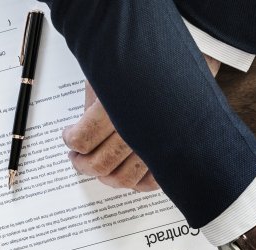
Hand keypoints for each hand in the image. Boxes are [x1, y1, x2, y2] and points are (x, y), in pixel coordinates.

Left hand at [64, 55, 221, 191]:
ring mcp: (157, 147)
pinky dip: (135, 183)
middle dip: (83, 165)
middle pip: (101, 165)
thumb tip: (81, 132)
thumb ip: (94, 107)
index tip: (69, 136)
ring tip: (98, 166)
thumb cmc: (147, 63)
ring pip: (124, 179)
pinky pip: (151, 183)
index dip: (71, 141)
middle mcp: (139, 132)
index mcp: (118, 109)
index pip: (83, 140)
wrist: (187, 61)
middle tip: (77, 158)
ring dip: (105, 177)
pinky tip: (125, 171)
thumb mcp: (110, 77)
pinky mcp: (172, 154)